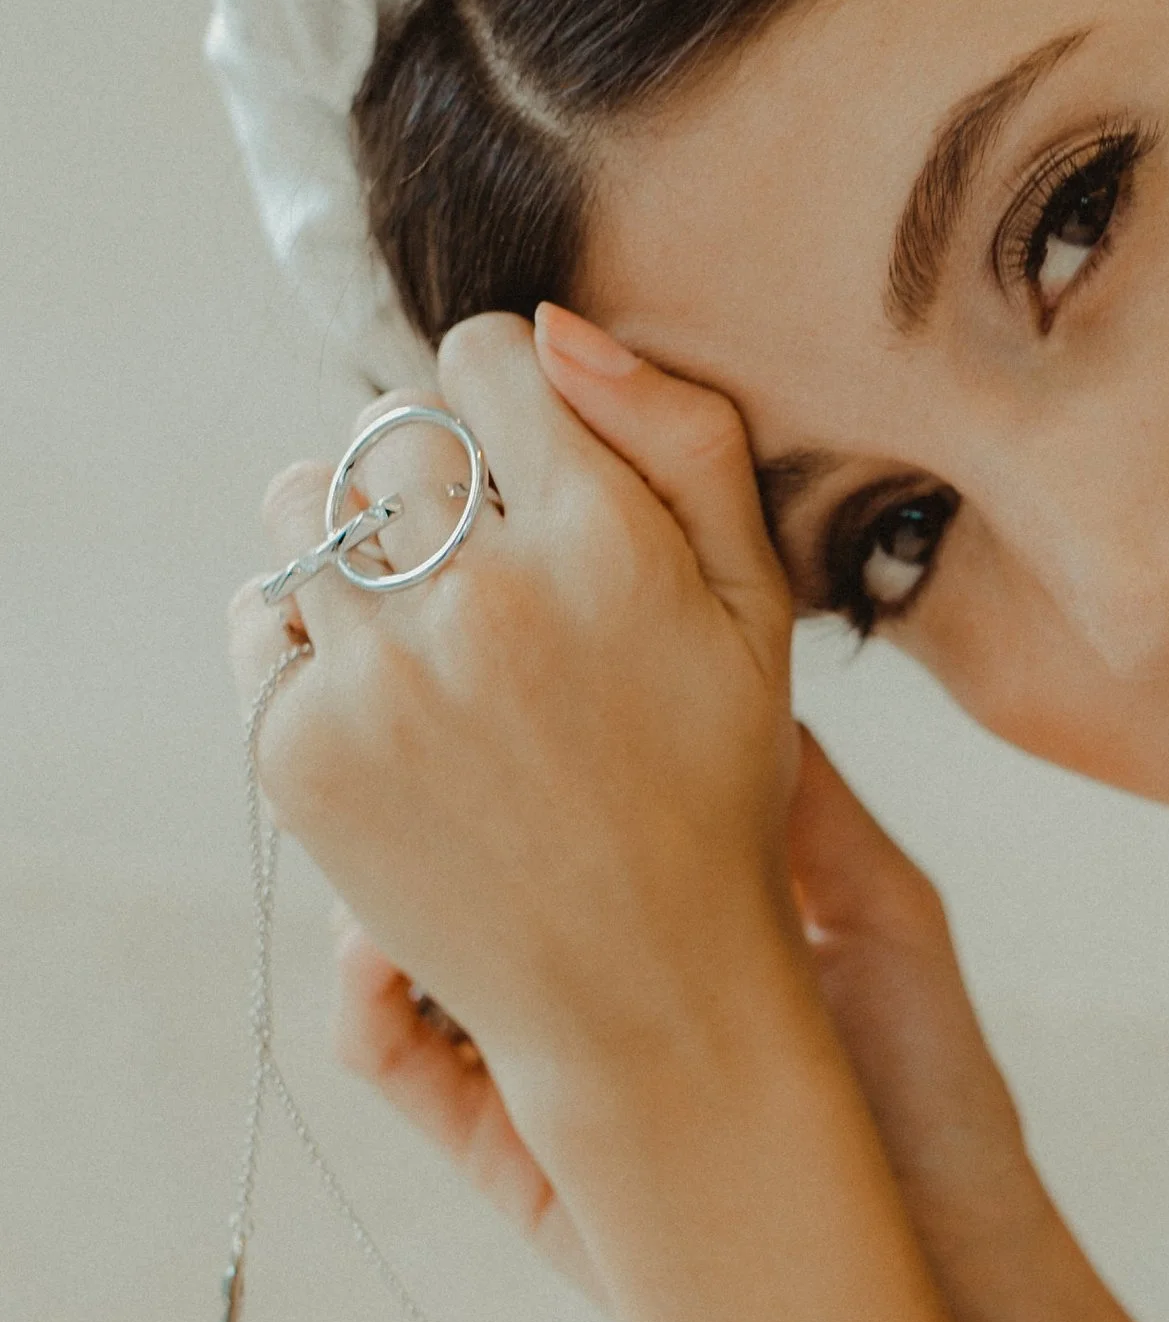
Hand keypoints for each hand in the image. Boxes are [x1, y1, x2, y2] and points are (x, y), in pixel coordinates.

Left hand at [230, 308, 808, 1128]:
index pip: (483, 360)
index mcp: (605, 542)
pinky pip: (259, 620)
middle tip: (483, 571)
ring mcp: (378, 676)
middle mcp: (482, 598)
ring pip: (300, 510)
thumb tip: (549, 331)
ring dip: (347, 544)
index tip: (534, 472)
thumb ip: (686, 439)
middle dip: (428, 478)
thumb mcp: (757, 609)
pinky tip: (388, 700)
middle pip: (383, 429)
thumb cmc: (712, 788)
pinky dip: (307, 642)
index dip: (509, 403)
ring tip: (422, 627)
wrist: (641, 991)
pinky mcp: (300, 748)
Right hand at [331, 724, 1043, 1299]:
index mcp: (677, 914)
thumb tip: (738, 684)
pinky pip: (388, 1058)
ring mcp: (543, 1059)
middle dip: (429, 798)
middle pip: (466, 868)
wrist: (940, 1258)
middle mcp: (599, 978)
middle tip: (411, 737)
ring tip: (389, 830)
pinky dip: (360, 991)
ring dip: (374, 885)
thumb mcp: (887, 909)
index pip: (567, 802)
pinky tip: (382, 942)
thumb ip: (803, 801)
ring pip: (404, 952)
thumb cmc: (935, 1087)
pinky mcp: (502, 1147)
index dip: (527, 739)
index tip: (501, 677)